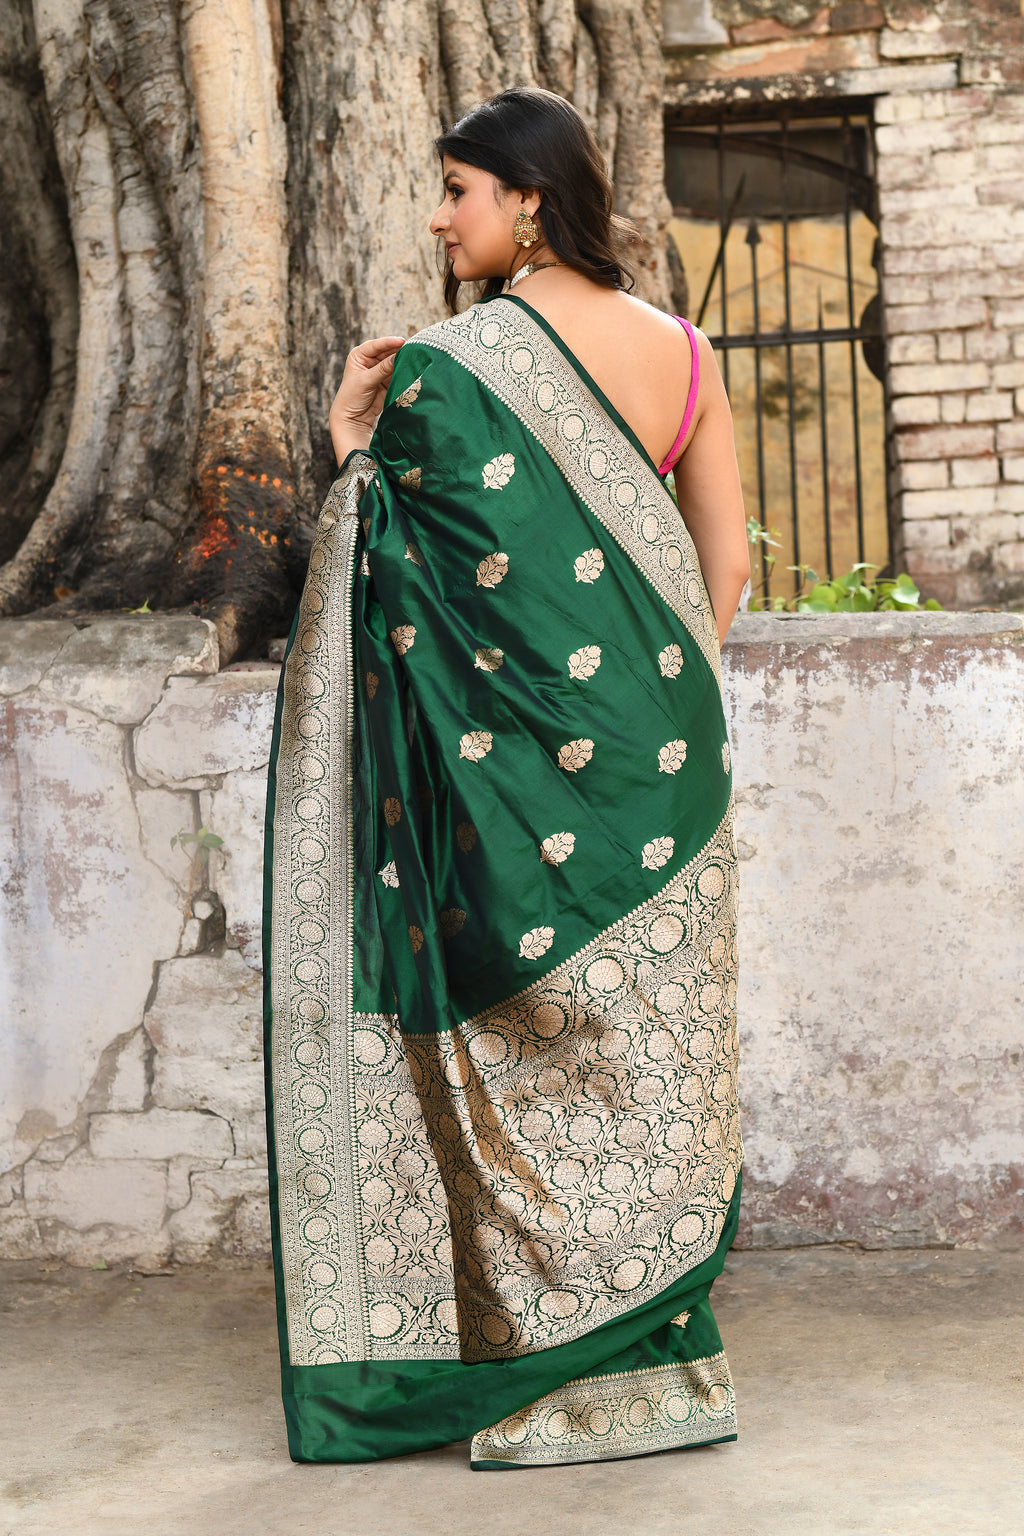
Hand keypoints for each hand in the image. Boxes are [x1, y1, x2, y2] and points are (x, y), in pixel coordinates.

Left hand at [329, 335, 405, 461]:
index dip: (389, 342)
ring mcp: (378, 371)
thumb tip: (399, 357)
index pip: (376, 345)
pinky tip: (412, 370)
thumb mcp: (366, 381)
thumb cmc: (352, 397)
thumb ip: (383, 368)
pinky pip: (397, 374)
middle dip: (399, 352)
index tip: (402, 341)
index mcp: (359, 355)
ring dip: (402, 362)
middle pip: (387, 352)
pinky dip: (403, 373)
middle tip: (413, 350)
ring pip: (393, 363)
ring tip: (415, 359)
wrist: (352, 418)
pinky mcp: (386, 381)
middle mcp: (369, 360)